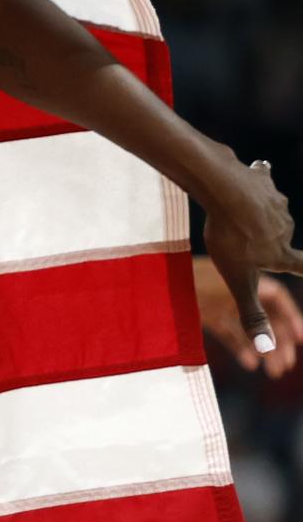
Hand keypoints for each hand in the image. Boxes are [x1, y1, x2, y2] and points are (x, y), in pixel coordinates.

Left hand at [194, 255, 302, 376]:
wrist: (152, 277)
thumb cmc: (189, 279)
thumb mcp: (223, 298)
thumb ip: (247, 323)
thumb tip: (265, 351)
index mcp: (244, 277)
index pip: (277, 298)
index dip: (291, 318)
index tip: (301, 339)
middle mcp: (235, 290)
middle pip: (266, 317)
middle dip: (279, 341)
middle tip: (286, 365)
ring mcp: (220, 302)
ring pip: (248, 328)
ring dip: (262, 350)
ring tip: (273, 372)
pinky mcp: (205, 313)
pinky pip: (228, 332)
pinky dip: (239, 347)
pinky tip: (249, 364)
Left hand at [202, 159, 302, 358]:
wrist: (225, 190)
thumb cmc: (230, 238)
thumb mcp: (237, 280)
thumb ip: (250, 313)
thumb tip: (265, 349)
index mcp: (281, 252)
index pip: (302, 266)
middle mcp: (286, 227)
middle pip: (274, 238)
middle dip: (261, 240)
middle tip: (238, 239)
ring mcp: (275, 202)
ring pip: (265, 211)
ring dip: (253, 214)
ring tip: (233, 215)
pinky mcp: (262, 180)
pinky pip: (259, 181)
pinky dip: (254, 180)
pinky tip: (249, 173)